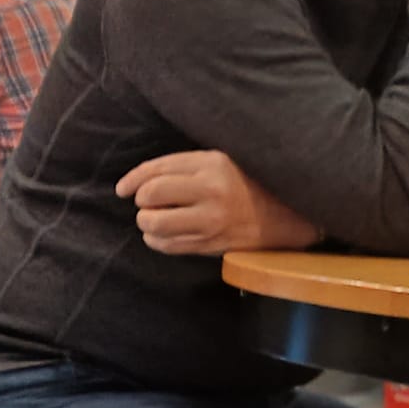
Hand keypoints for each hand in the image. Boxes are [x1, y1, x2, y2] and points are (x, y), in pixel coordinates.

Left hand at [115, 149, 319, 255]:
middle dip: (142, 200)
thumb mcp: (219, 161)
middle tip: (149, 202)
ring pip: (154, 224)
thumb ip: (180, 166)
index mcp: (212, 164)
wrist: (285, 213)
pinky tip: (164, 233)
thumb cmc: (246, 182)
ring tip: (156, 219)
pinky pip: (167, 246)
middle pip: (150, 196)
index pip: (156, 170)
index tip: (123, 189)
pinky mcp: (211, 244)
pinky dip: (157, 240)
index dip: (132, 180)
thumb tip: (135, 182)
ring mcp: (211, 221)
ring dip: (147, 223)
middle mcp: (210, 192)